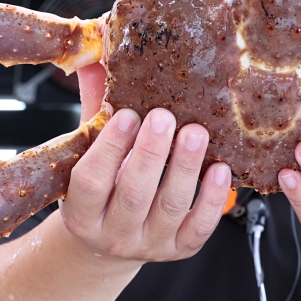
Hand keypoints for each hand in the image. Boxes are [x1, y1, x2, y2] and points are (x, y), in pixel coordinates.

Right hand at [59, 64, 231, 268]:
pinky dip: (212, 199)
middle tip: (165, 117)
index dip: (109, 147)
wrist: (109, 242)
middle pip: (132, 194)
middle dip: (151, 153)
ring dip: (185, 168)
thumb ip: (95, 106)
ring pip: (169, 208)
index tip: (126, 113)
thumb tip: (98, 51)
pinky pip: (198, 228)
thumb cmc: (101, 187)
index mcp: (80, 212)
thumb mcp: (88, 152)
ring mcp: (148, 244)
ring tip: (196, 133)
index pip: (90, 181)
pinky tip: (221, 169)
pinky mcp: (179, 249)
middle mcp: (111, 234)